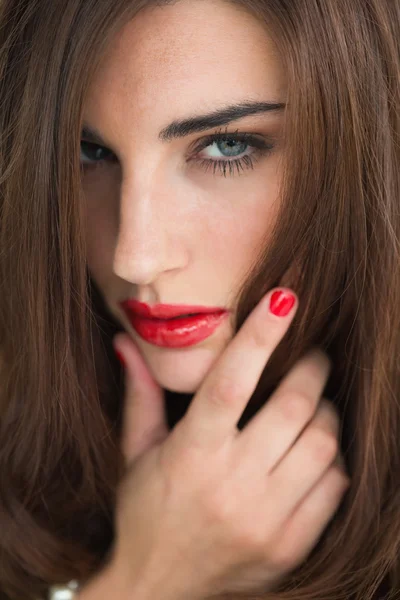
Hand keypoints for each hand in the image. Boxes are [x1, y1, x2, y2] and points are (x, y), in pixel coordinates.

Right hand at [110, 288, 349, 599]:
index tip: (284, 298)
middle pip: (294, 408)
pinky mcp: (290, 545)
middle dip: (313, 368)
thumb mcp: (136, 452)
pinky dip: (333, 457)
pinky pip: (334, 486)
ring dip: (326, 412)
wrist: (158, 589)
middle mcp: (232, 485)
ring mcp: (266, 519)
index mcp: (192, 455)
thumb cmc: (145, 512)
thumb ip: (139, 394)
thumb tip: (123, 341)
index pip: (231, 382)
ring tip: (315, 403)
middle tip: (314, 354)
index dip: (260, 335)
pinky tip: (316, 450)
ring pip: (323, 444)